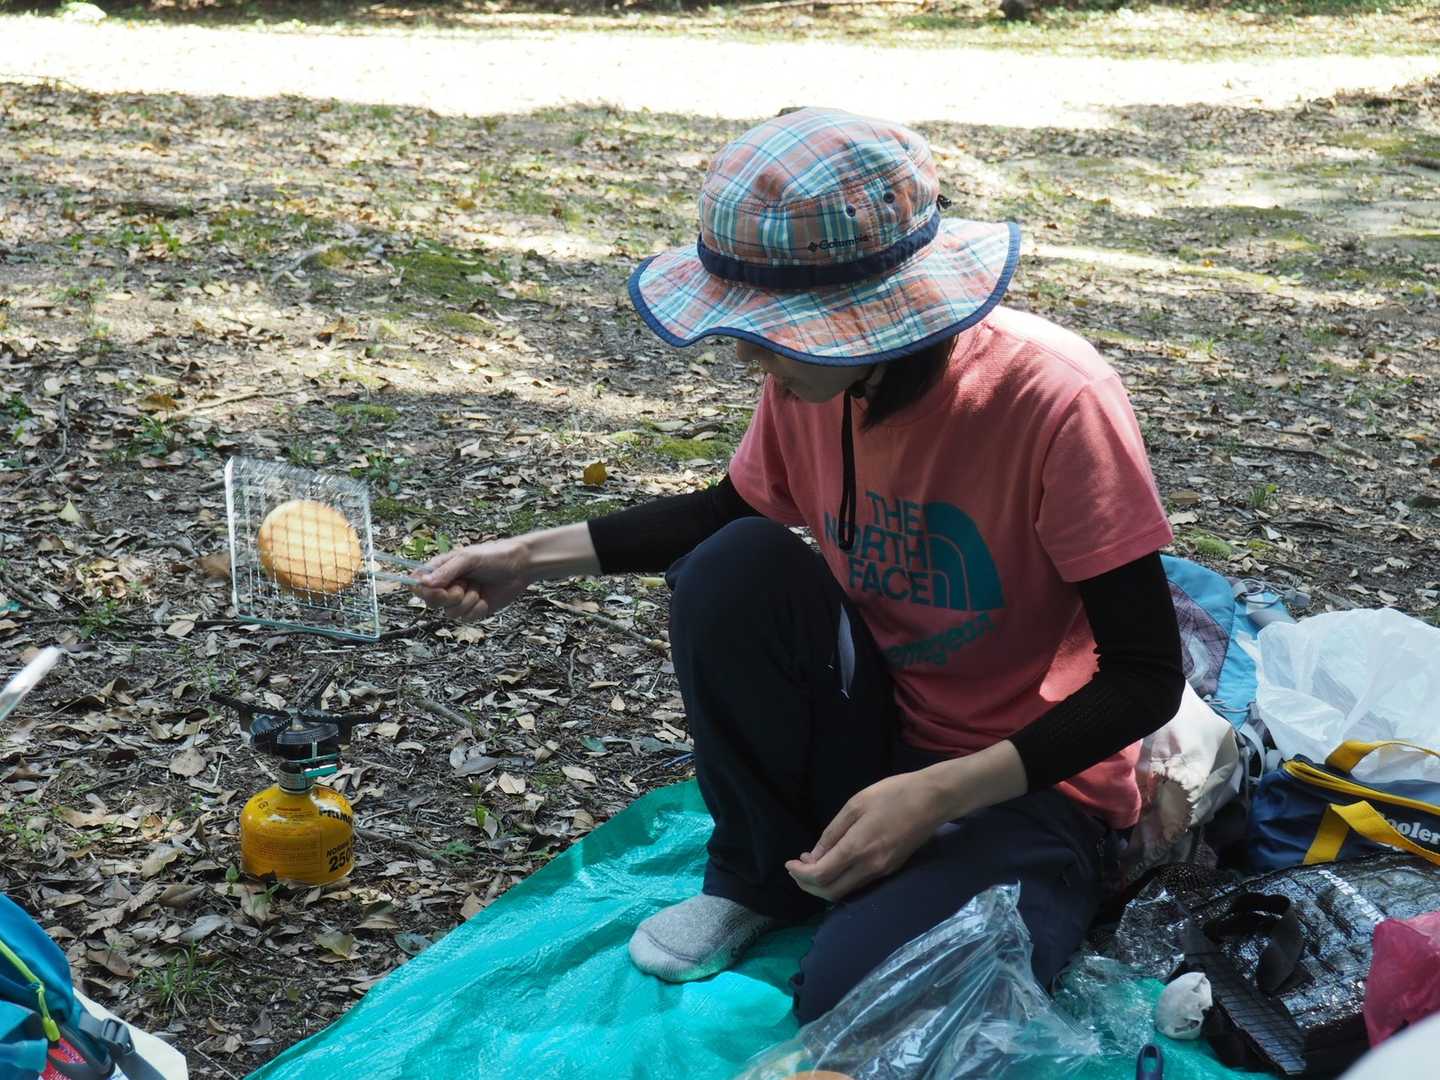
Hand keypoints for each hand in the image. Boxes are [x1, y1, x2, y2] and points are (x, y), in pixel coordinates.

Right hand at [411, 540, 529, 621]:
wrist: (521, 567)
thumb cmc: (495, 556)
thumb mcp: (468, 558)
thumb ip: (446, 571)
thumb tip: (422, 583)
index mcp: (441, 568)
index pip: (417, 583)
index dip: (422, 590)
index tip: (435, 589)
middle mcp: (447, 585)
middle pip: (431, 602)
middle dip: (447, 597)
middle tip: (462, 586)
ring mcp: (460, 599)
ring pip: (449, 613)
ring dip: (466, 602)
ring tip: (478, 588)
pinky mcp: (473, 610)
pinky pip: (465, 618)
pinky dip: (476, 609)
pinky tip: (485, 597)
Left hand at [785, 771, 946, 902]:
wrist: (933, 800)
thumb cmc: (892, 795)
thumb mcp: (855, 805)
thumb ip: (832, 834)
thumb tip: (813, 857)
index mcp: (857, 849)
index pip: (820, 876)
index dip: (800, 874)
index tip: (789, 863)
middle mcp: (870, 867)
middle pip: (830, 892)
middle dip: (808, 885)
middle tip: (796, 868)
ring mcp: (882, 871)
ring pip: (845, 891)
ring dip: (824, 884)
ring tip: (811, 865)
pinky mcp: (891, 870)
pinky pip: (859, 884)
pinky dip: (841, 880)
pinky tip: (835, 863)